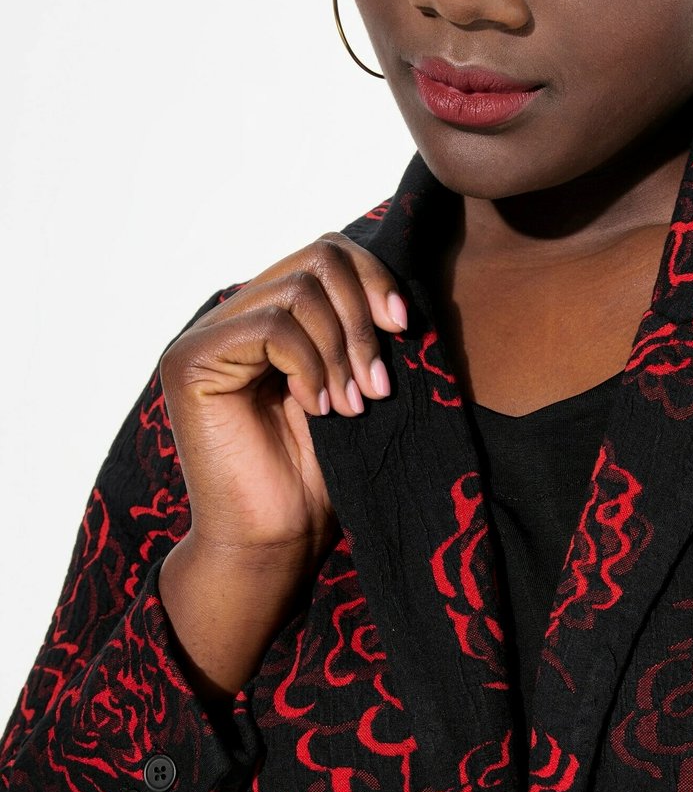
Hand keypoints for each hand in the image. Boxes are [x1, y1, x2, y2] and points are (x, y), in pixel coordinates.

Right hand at [157, 232, 405, 694]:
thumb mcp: (351, 384)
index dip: (373, 277)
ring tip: (354, 405)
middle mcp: (234, 315)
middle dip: (362, 318)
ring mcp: (206, 336)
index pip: (327, 251)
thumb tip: (393, 286)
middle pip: (317, 258)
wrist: (277, 540)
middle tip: (378, 385)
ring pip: (299, 291)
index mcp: (271, 313)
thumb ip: (357, 327)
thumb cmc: (318, 473)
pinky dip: (310, 366)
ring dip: (342, 349)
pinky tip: (318, 410)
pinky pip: (271, 329)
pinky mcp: (190, 362)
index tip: (404, 328)